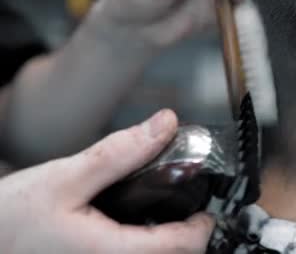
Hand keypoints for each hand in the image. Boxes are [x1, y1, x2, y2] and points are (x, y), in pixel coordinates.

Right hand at [0, 110, 214, 253]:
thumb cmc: (9, 219)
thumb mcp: (66, 177)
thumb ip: (119, 153)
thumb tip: (164, 125)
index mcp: (110, 253)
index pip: (181, 247)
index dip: (202, 226)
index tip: (205, 208)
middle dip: (187, 235)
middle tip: (187, 208)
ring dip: (166, 243)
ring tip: (162, 216)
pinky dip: (143, 246)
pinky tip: (132, 228)